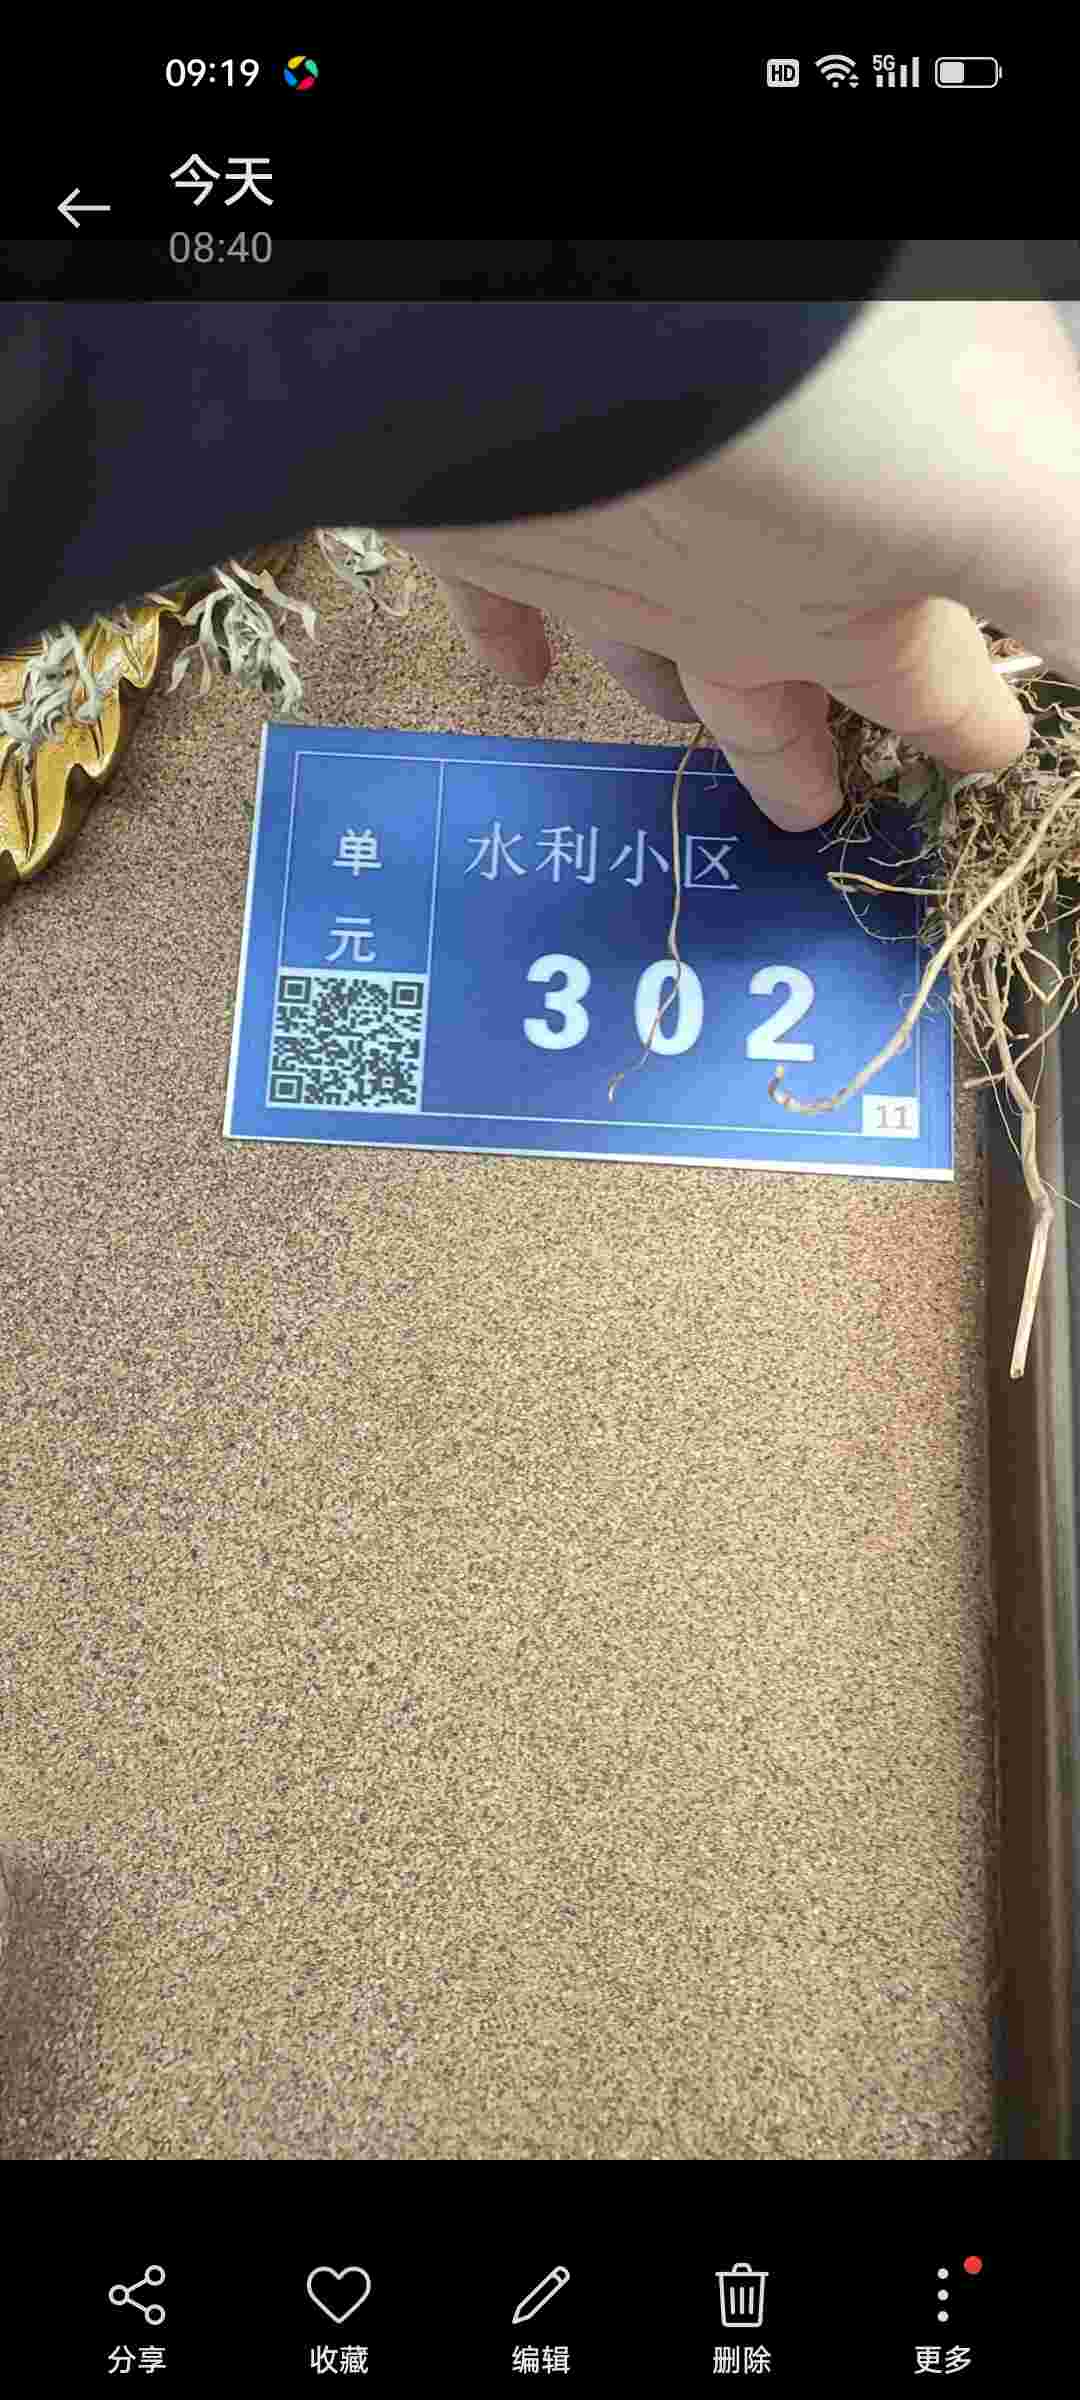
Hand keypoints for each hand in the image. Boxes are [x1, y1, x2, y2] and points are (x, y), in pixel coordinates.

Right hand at [400, 299, 1079, 830]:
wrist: (568, 322)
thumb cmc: (815, 379)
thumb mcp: (1010, 479)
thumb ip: (1073, 586)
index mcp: (849, 614)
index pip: (929, 696)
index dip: (966, 732)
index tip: (988, 755)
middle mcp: (721, 619)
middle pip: (769, 710)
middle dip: (798, 757)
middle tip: (811, 804)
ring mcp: (597, 580)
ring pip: (641, 663)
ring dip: (670, 700)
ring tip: (682, 720)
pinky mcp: (488, 530)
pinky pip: (497, 606)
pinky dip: (510, 643)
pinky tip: (519, 671)